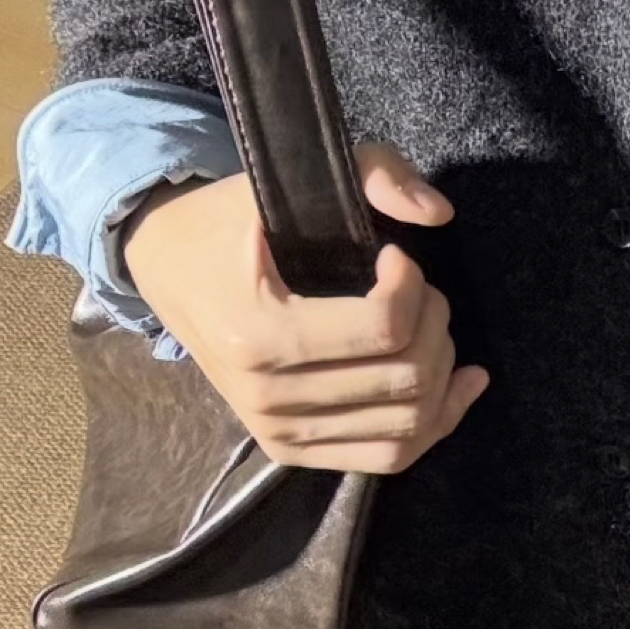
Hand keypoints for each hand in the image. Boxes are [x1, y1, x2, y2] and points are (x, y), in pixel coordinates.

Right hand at [118, 140, 490, 473]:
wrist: (166, 271)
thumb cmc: (226, 223)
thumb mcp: (283, 179)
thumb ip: (370, 171)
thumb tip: (439, 214)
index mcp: (259, 334)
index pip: (383, 328)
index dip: (414, 286)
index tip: (395, 257)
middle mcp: (268, 398)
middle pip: (404, 376)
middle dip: (435, 321)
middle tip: (420, 288)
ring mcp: (280, 433)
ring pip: (408, 422)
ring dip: (441, 366)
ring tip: (428, 324)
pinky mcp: (292, 450)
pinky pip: (389, 456)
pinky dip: (438, 422)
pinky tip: (463, 382)